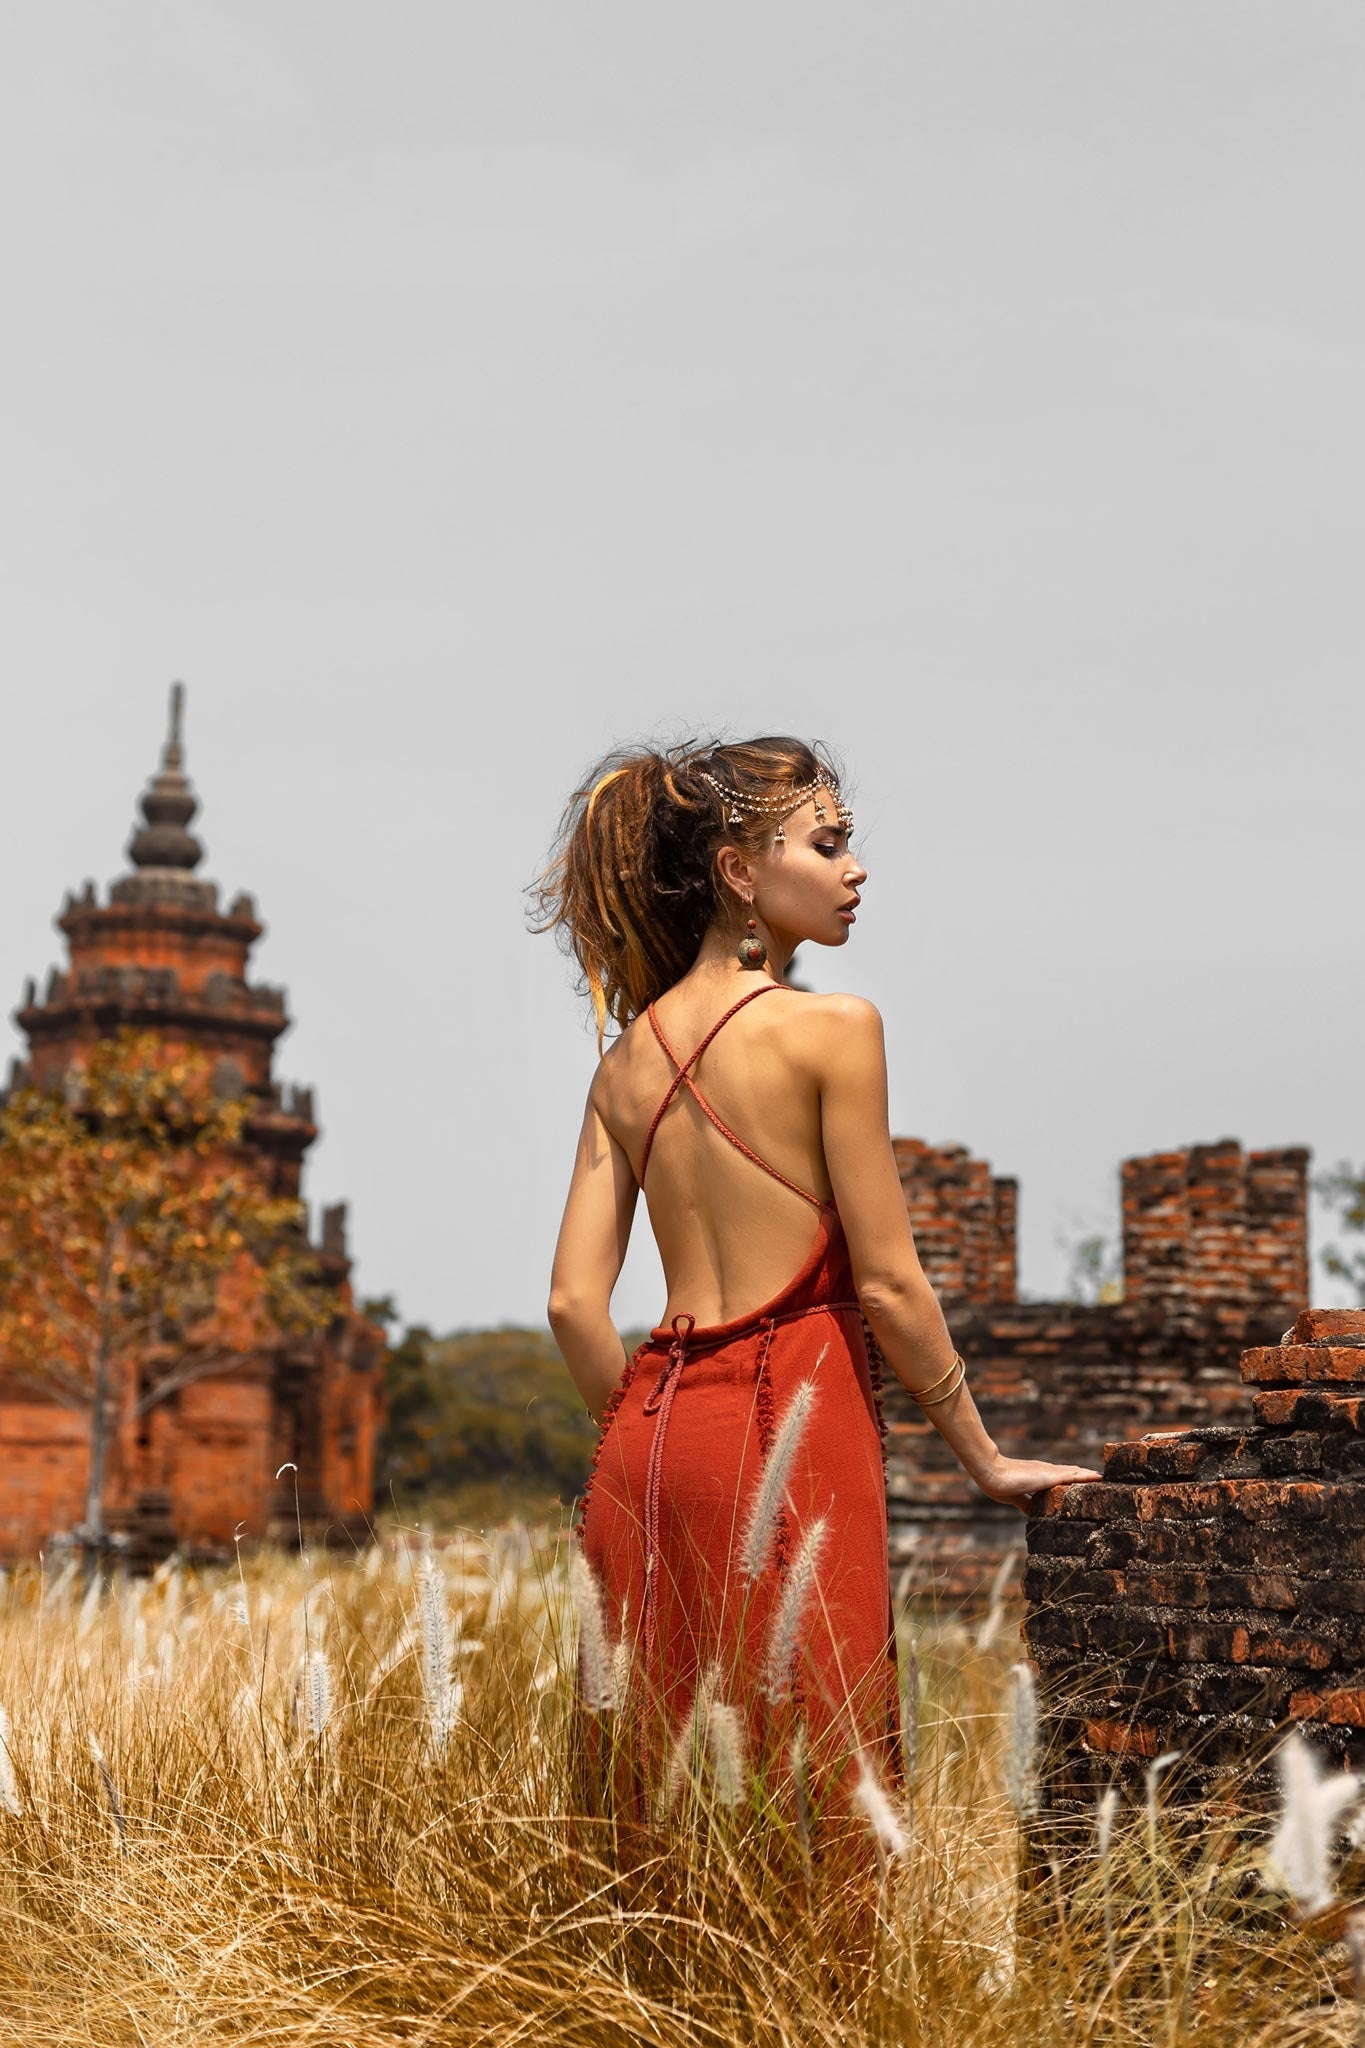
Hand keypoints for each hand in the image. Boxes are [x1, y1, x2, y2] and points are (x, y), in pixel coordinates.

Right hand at [972, 1453, 1101, 1512]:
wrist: (991, 1473)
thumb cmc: (998, 1484)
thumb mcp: (1015, 1498)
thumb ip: (1026, 1504)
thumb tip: (1033, 1513)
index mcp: (1040, 1479)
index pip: (1063, 1481)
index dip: (1076, 1483)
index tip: (1088, 1488)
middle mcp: (1048, 1473)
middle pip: (1074, 1475)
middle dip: (1088, 1479)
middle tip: (1106, 1482)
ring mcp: (1050, 1473)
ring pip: (1078, 1473)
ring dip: (1092, 1477)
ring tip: (1109, 1479)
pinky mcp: (1051, 1475)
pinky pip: (1075, 1475)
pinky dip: (1088, 1476)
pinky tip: (1101, 1477)